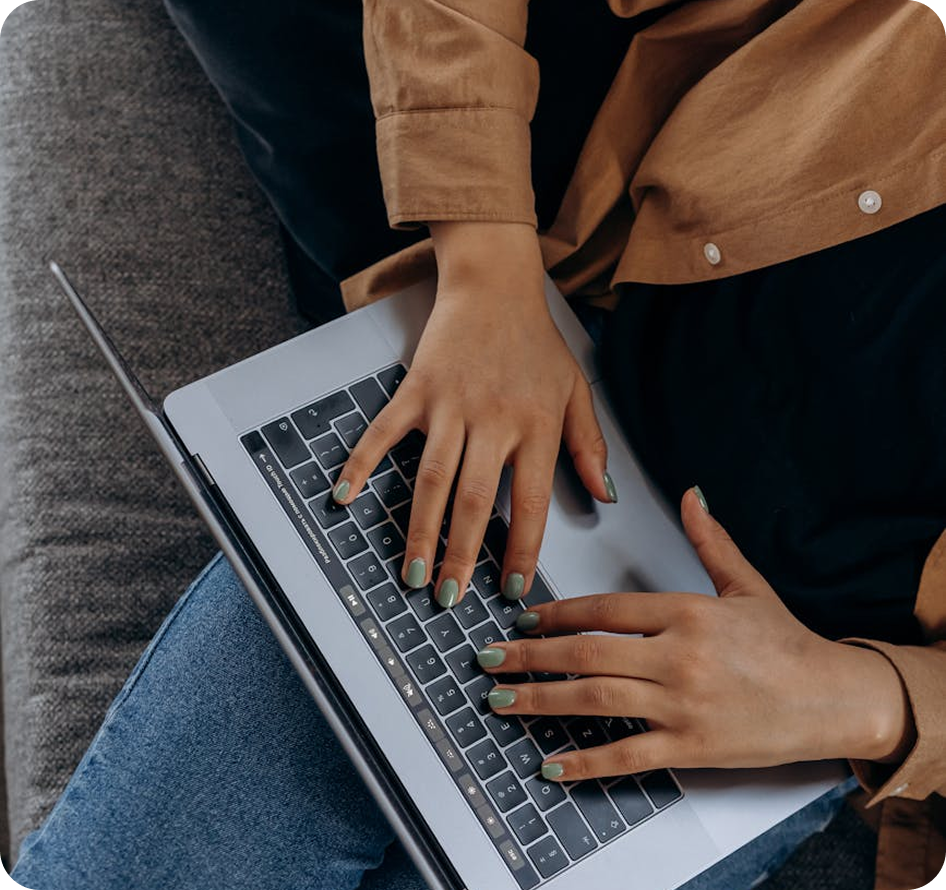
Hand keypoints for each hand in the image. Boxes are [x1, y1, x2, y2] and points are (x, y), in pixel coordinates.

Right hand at [332, 221, 615, 608]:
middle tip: (449, 597)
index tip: (511, 587)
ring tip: (412, 574)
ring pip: (431, 479)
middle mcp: (493, 421)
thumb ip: (590, 447)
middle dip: (461, 555)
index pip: (531, 502)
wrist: (495, 286)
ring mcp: (450, 405)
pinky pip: (384, 432)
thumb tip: (604, 497)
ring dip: (420, 531)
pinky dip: (361, 464)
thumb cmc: (537, 342)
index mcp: (536, 426)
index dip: (521, 549)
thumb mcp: (577, 390)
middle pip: (474, 500)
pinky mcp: (416, 389)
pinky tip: (344, 497)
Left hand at [478, 487, 915, 780]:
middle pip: (587, 653)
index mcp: (687, 612)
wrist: (834, 698)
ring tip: (501, 700)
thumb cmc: (787, 642)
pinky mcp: (691, 747)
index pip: (606, 608)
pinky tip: (552, 763)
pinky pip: (628, 755)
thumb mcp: (746, 585)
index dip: (557, 612)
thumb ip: (710, 541)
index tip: (524, 618)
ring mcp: (682, 704)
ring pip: (596, 700)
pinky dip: (586, 762)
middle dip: (530, 656)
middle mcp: (678, 656)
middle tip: (488, 659)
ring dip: (542, 701)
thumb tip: (692, 495)